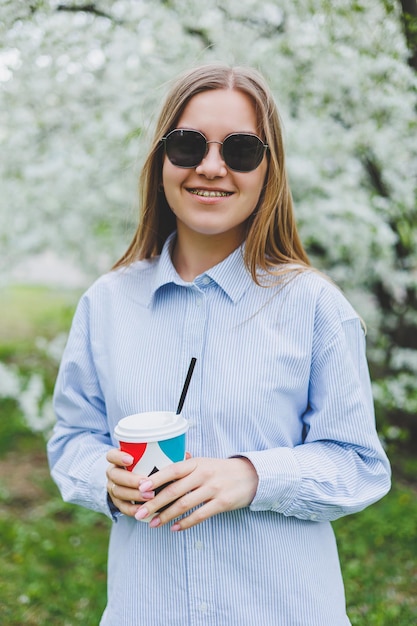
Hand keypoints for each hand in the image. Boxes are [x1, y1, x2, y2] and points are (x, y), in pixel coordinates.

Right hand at [106, 448, 153, 516]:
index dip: (119, 457)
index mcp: (117, 459)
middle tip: (146, 482)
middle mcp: (113, 473)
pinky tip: (143, 509)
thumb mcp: (148, 457)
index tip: (131, 459)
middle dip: (131, 480)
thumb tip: (180, 451)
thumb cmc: (148, 465)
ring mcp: (113, 488)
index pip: (112, 455)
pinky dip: (132, 509)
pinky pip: (122, 507)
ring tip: (150, 496)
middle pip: (115, 475)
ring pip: (118, 491)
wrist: (137, 482)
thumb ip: (158, 454)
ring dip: (134, 495)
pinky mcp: (117, 502)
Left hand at [134, 457, 258, 530]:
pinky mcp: (222, 503)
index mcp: (197, 463)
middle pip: (174, 490)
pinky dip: (186, 523)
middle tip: (139, 513)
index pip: (172, 469)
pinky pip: (200, 515)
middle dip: (154, 503)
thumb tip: (158, 472)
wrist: (251, 475)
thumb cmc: (221, 470)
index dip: (155, 479)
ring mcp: (214, 489)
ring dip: (166, 516)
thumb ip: (184, 467)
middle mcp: (204, 474)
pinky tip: (175, 528)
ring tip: (153, 524)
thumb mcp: (204, 463)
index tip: (139, 488)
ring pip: (184, 504)